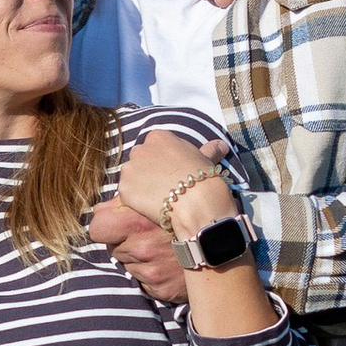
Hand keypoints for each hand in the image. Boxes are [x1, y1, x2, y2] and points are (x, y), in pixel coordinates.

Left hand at [87, 196, 185, 302]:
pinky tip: (167, 262)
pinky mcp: (160, 288)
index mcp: (135, 220)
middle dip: (123, 240)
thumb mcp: (160, 192)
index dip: (106, 224)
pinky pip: (142, 280)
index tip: (116, 222)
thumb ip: (126, 198)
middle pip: (111, 246)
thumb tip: (99, 207)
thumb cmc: (189, 208)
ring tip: (161, 245)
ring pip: (126, 263)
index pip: (98, 227)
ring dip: (137, 256)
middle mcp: (141, 246)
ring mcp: (151, 270)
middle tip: (145, 232)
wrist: (223, 237)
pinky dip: (151, 273)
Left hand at [113, 128, 235, 232]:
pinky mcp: (124, 189)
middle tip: (163, 187)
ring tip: (158, 199)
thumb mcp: (206, 160)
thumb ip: (209, 150)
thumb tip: (221, 145)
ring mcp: (130, 168)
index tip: (172, 173)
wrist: (196, 203)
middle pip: (139, 160)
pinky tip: (151, 207)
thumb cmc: (204, 179)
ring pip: (131, 177)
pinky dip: (136, 202)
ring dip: (140, 186)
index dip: (162, 161)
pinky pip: (127, 195)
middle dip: (148, 171)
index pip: (154, 146)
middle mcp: (140, 148)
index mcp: (159, 137)